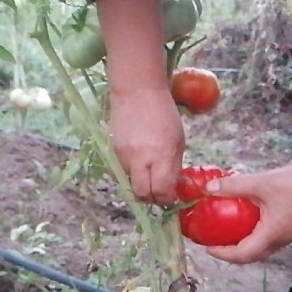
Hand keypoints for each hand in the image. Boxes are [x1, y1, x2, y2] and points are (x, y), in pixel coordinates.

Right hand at [108, 87, 183, 205]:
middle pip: (142, 194)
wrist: (137, 91)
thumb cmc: (164, 113)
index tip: (170, 198)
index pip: (162, 191)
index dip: (167, 200)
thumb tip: (173, 187)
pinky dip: (131, 172)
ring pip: (131, 184)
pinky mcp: (113, 152)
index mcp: (162, 155)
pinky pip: (122, 172)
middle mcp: (141, 159)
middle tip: (158, 193)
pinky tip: (138, 160)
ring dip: (140, 184)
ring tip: (148, 173)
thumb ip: (174, 166)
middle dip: (151, 199)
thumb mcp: (178, 140)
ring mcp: (124, 156)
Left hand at [202, 161, 291, 263]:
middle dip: (231, 253)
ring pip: (261, 248)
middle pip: (251, 256)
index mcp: (271, 235)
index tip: (207, 248)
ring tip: (227, 233)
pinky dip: (254, 235)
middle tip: (214, 243)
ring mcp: (288, 235)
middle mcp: (280, 240)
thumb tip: (208, 188)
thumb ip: (234, 186)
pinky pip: (269, 238)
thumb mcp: (261, 183)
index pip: (243, 255)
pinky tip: (246, 220)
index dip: (223, 254)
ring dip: (243, 245)